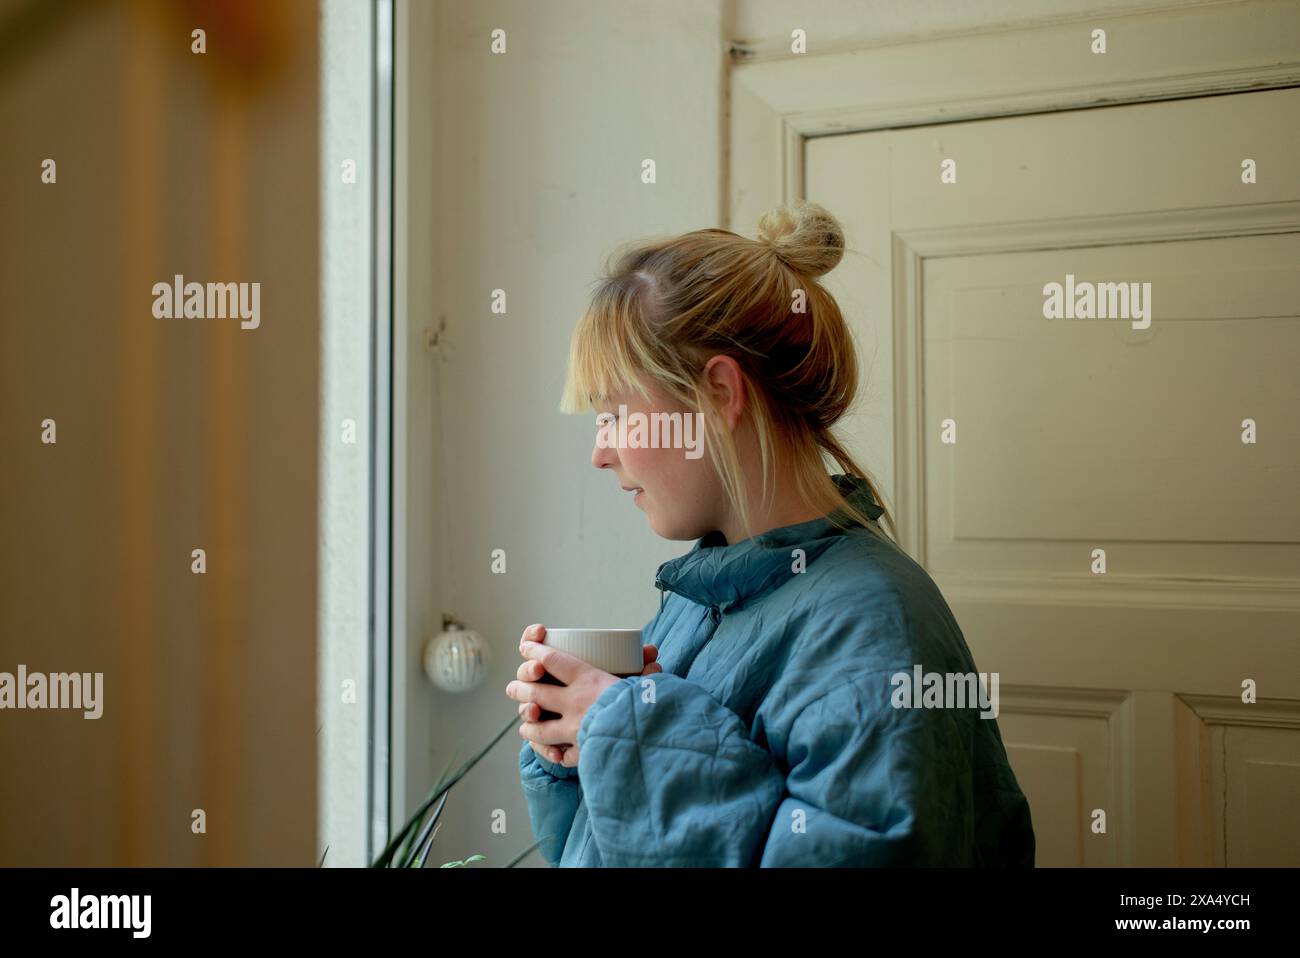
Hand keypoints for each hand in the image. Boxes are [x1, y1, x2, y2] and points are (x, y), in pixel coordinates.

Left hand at [507, 624, 661, 767]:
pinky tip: (552, 753)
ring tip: (525, 724)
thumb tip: (653, 654)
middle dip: (521, 688)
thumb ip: (644, 669)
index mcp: (589, 679)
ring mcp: (574, 730)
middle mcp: (575, 703)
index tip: (526, 646)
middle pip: (537, 691)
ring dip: (529, 724)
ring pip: (539, 727)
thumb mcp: (646, 680)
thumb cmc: (649, 705)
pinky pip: (560, 755)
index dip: (535, 651)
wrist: (650, 740)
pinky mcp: (580, 753)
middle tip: (513, 688)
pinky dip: (554, 754)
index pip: (552, 660)